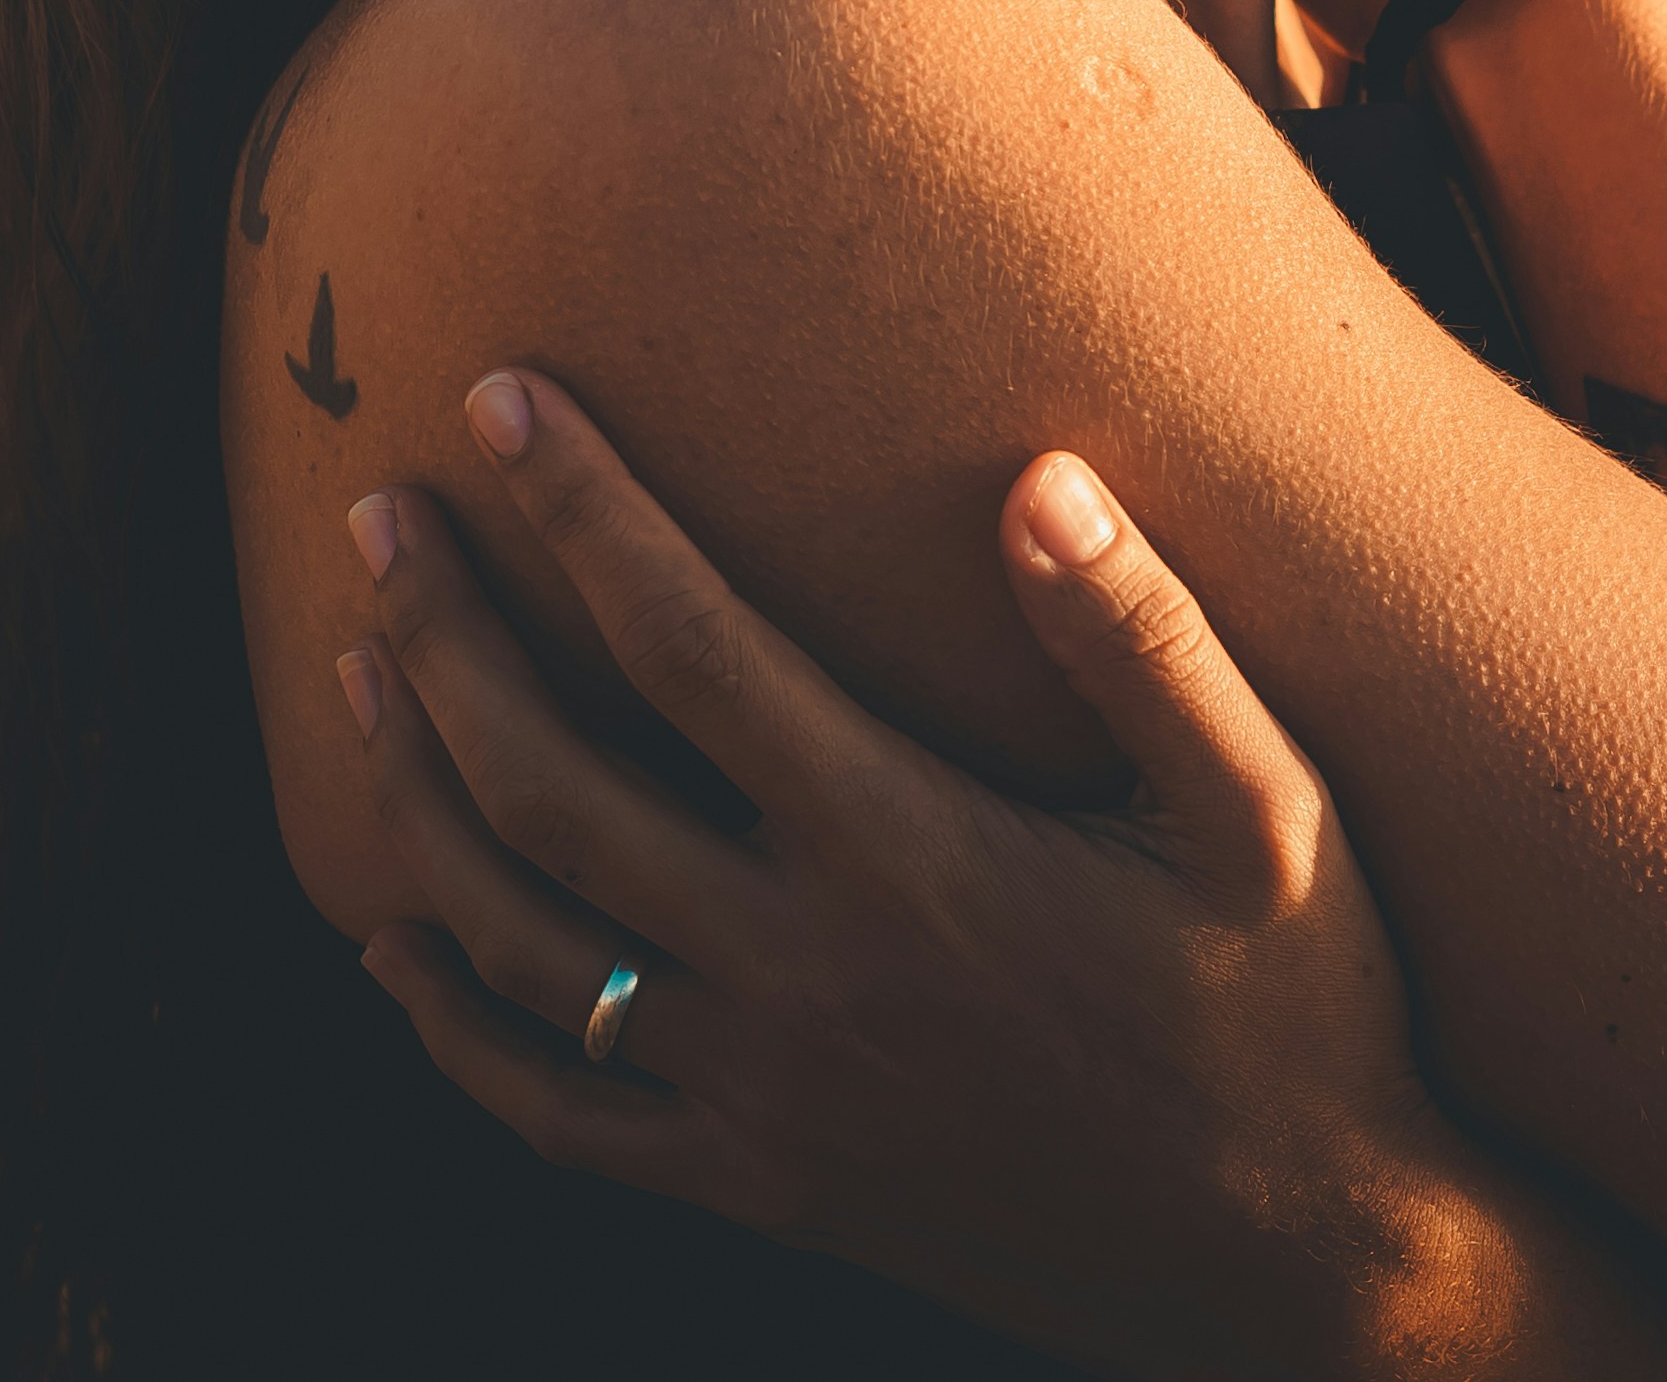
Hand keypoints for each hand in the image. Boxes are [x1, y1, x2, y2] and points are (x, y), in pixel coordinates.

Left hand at [333, 369, 1496, 1376]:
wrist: (1304, 1268)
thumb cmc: (1300, 1013)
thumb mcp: (1265, 815)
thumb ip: (1143, 640)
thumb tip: (1036, 476)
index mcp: (910, 853)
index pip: (690, 646)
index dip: (583, 512)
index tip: (505, 399)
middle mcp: (804, 974)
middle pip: (550, 782)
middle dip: (444, 633)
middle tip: (380, 513)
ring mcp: (764, 1094)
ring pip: (519, 939)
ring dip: (415, 796)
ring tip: (362, 672)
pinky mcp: (759, 1188)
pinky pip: (553, 1113)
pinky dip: (450, 1025)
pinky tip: (393, 943)